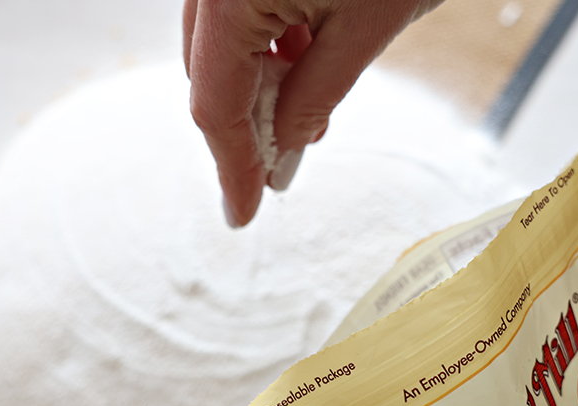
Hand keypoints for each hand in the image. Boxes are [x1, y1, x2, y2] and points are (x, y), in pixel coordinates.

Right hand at [182, 0, 441, 226]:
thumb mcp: (369, 26)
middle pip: (208, 72)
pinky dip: (270, 41)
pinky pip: (239, 7)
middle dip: (246, 126)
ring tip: (311, 110)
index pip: (214, 106)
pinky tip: (310, 54)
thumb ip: (315, 96)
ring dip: (261, 84)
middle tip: (282, 169)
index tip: (244, 213)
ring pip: (222, 40)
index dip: (231, 167)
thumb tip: (284, 149)